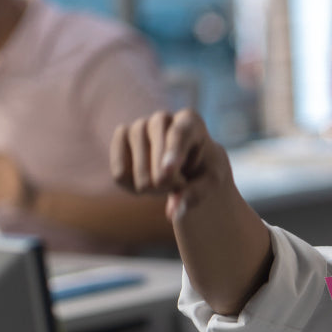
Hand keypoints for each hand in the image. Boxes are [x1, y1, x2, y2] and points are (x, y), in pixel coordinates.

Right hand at [110, 109, 234, 221]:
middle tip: (179, 186)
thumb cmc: (203, 169)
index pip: (179, 134)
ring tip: (165, 184)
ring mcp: (138, 126)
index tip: (167, 173)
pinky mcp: (120, 137)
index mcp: (190, 121)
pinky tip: (146, 180)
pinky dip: (132, 187)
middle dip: (166, 181)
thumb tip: (173, 212)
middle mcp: (162, 118)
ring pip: (136, 167)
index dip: (172, 153)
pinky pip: (120, 173)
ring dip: (151, 187)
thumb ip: (196, 194)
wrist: (187, 163)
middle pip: (156, 154)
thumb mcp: (211, 182)